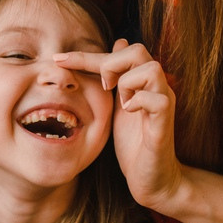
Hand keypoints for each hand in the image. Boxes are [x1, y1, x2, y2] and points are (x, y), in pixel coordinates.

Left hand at [56, 40, 183, 213]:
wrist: (151, 178)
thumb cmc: (134, 144)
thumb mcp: (115, 107)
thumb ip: (113, 80)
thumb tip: (116, 44)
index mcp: (142, 82)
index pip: (117, 53)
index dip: (85, 55)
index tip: (57, 60)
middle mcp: (156, 87)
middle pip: (137, 51)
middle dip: (111, 64)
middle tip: (103, 88)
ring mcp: (163, 103)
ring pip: (152, 69)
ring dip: (127, 83)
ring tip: (120, 103)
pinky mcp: (165, 124)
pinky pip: (158, 100)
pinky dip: (139, 102)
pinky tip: (128, 112)